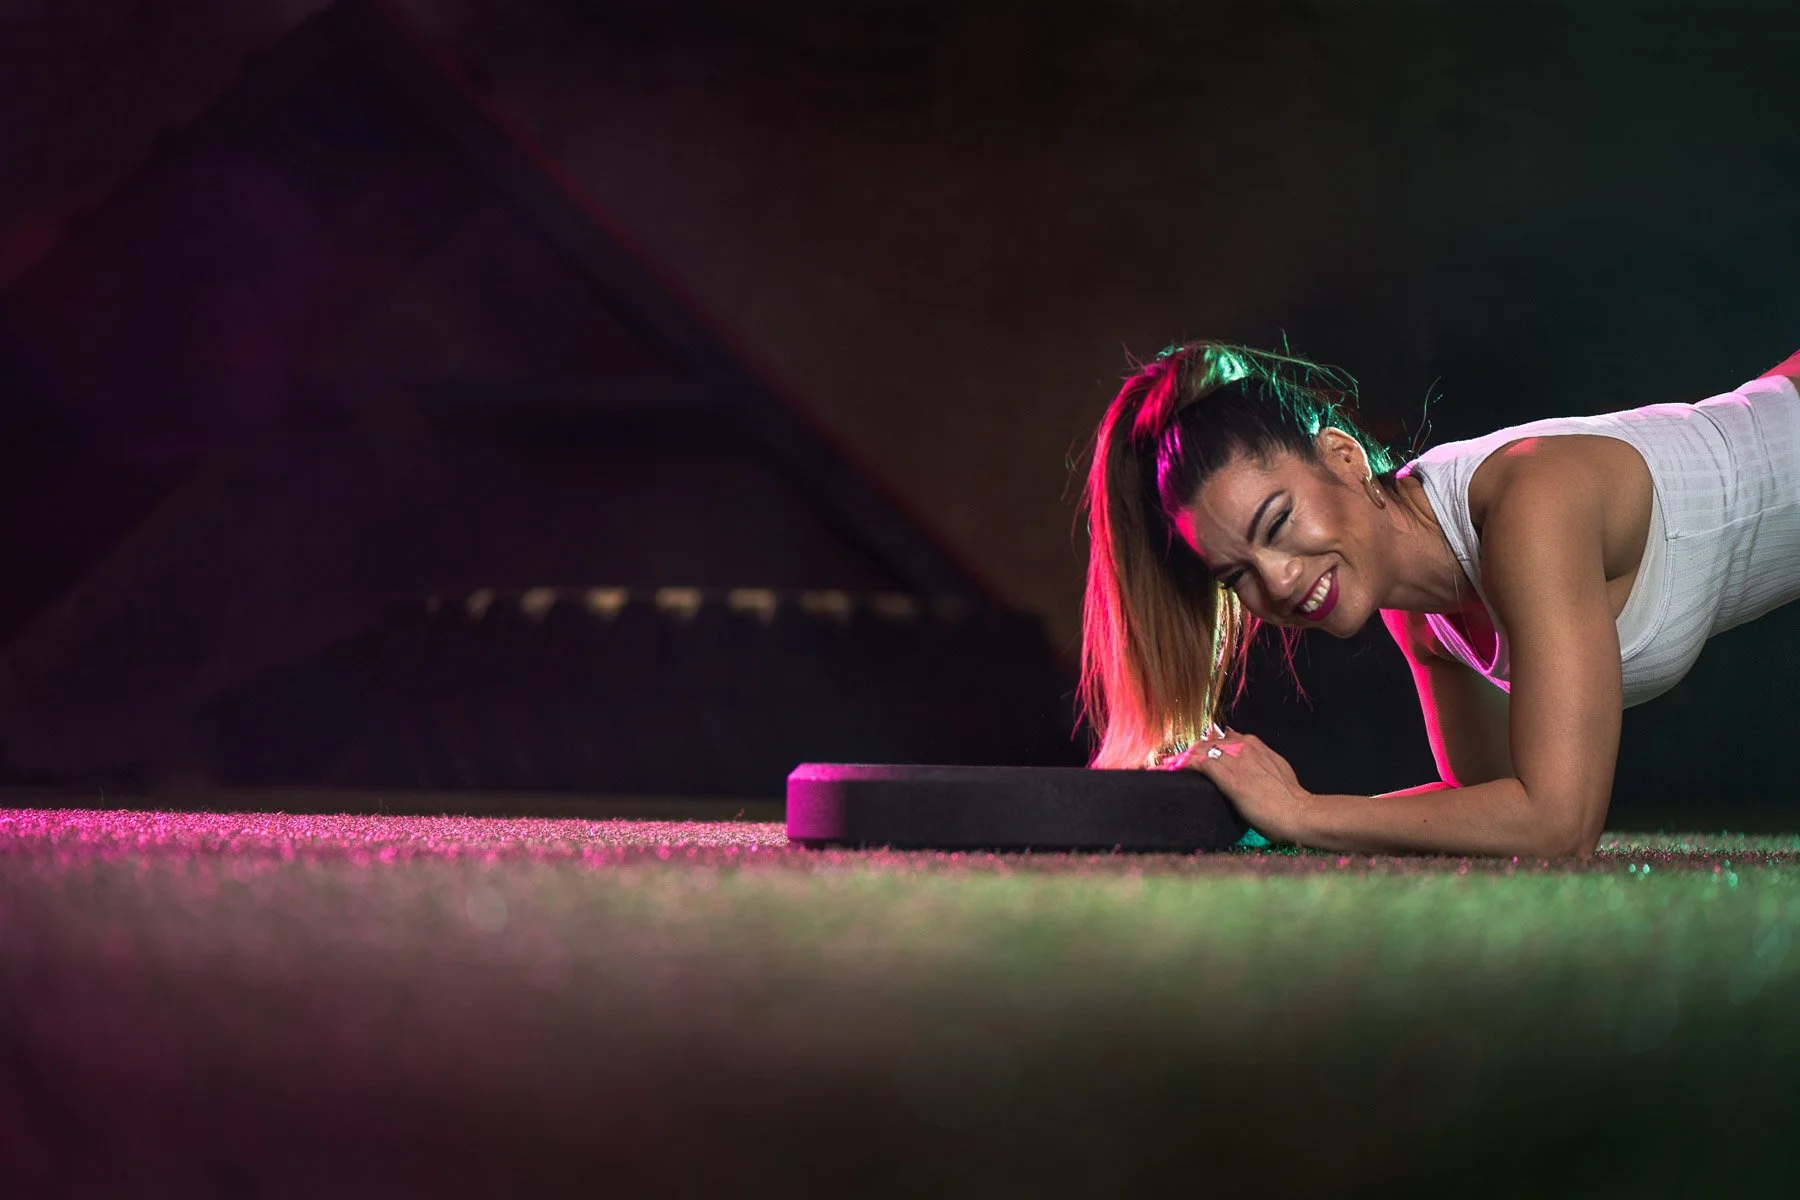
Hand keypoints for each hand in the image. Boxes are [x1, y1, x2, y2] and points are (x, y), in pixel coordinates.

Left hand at [1164, 725, 1310, 844]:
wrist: (1297, 811)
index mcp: (1253, 743)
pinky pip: (1194, 762)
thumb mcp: (1275, 770)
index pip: (1219, 741)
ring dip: (1179, 759)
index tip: (1191, 758)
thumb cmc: (1288, 799)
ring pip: (1197, 750)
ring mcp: (1232, 756)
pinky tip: (1167, 771)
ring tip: (1162, 767)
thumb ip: (1258, 760)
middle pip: (1205, 743)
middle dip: (1188, 753)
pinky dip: (1178, 765)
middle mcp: (1241, 744)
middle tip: (1171, 764)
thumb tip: (1244, 758)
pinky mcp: (1224, 772)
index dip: (1203, 749)